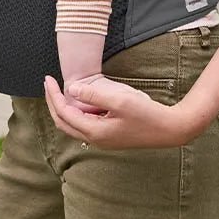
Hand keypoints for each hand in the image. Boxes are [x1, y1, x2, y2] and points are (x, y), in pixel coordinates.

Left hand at [43, 75, 206, 149]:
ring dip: (63, 107)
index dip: (52, 96)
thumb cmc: (147, 113)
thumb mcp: (120, 99)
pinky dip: (76, 111)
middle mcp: (96, 139)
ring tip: (58, 89)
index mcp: (95, 132)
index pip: (64, 114)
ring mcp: (103, 139)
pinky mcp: (110, 135)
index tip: (47, 78)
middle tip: (47, 83)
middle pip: (64, 123)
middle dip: (52, 102)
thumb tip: (71, 90)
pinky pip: (85, 124)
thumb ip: (94, 94)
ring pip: (73, 125)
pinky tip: (81, 98)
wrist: (170, 129)